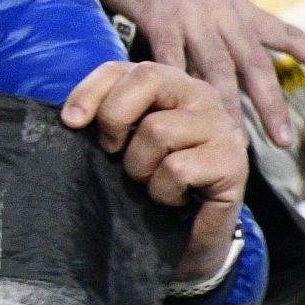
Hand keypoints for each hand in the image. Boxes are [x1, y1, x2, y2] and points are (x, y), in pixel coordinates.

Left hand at [63, 60, 250, 284]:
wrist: (186, 236)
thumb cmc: (149, 181)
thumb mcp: (120, 143)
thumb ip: (103, 118)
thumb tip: (72, 118)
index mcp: (169, 84)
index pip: (121, 68)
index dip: (89, 91)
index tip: (70, 123)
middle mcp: (200, 95)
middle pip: (147, 78)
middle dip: (115, 118)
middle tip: (113, 152)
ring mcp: (222, 126)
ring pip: (158, 129)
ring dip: (140, 167)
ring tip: (152, 181)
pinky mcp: (234, 162)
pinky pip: (177, 169)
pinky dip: (163, 191)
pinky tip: (175, 198)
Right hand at [89, 0, 304, 140]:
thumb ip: (225, 29)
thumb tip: (239, 68)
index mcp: (240, 9)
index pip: (291, 34)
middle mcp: (224, 15)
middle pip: (256, 64)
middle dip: (272, 104)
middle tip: (283, 141)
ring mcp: (192, 18)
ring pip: (217, 68)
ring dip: (228, 106)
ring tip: (234, 140)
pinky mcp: (158, 19)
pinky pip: (169, 59)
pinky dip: (176, 85)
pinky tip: (178, 109)